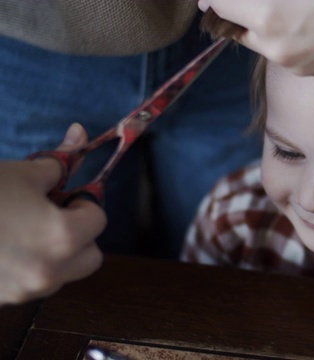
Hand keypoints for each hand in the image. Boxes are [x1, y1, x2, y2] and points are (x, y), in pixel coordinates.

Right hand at [0, 123, 106, 305]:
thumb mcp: (23, 171)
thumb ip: (60, 161)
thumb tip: (80, 133)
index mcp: (64, 238)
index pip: (98, 220)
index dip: (83, 202)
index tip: (62, 194)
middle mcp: (51, 273)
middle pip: (90, 257)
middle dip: (79, 235)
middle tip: (51, 214)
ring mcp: (24, 291)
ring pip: (63, 273)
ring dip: (56, 253)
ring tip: (22, 228)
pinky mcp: (2, 299)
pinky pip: (32, 283)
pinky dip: (29, 266)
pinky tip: (4, 245)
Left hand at [198, 0, 313, 75]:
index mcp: (270, 15)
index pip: (217, 1)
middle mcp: (278, 48)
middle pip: (234, 23)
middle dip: (238, 3)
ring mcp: (300, 63)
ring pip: (260, 38)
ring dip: (262, 17)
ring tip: (290, 1)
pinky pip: (287, 50)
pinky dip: (287, 31)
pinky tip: (313, 13)